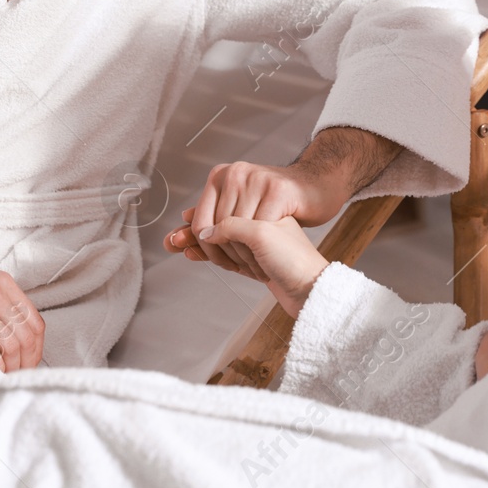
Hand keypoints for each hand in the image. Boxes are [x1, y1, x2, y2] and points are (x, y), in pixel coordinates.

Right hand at [0, 255, 46, 372]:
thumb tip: (17, 333)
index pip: (34, 321)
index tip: (31, 362)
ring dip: (11, 368)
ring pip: (9, 344)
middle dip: (26, 362)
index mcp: (3, 282)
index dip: (37, 348)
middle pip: (25, 336)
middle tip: (20, 376)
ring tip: (5, 379)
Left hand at [164, 127, 401, 268]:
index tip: (213, 259)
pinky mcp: (279, 191)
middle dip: (221, 252)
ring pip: (236, 230)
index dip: (202, 245)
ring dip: (240, 254)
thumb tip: (176, 233)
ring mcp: (257, 179)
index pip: (198, 219)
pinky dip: (260, 247)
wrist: (316, 190)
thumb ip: (208, 221)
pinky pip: (259, 228)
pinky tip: (265, 255)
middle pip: (215, 226)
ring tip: (250, 263)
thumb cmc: (276, 205)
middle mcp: (236, 172)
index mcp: (220, 174)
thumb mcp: (238, 212)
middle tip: (233, 267)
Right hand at [189, 212, 329, 317]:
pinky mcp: (256, 254)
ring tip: (179, 247)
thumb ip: (231, 227)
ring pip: (218, 237)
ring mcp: (255, 233)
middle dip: (196, 233)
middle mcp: (256, 212)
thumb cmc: (296, 259)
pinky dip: (210, 252)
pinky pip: (226, 250)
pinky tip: (194, 253)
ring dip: (201, 244)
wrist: (315, 288)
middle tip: (172, 242)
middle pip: (215, 222)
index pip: (217, 210)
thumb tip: (205, 231)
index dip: (202, 227)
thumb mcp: (261, 234)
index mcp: (258, 199)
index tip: (184, 238)